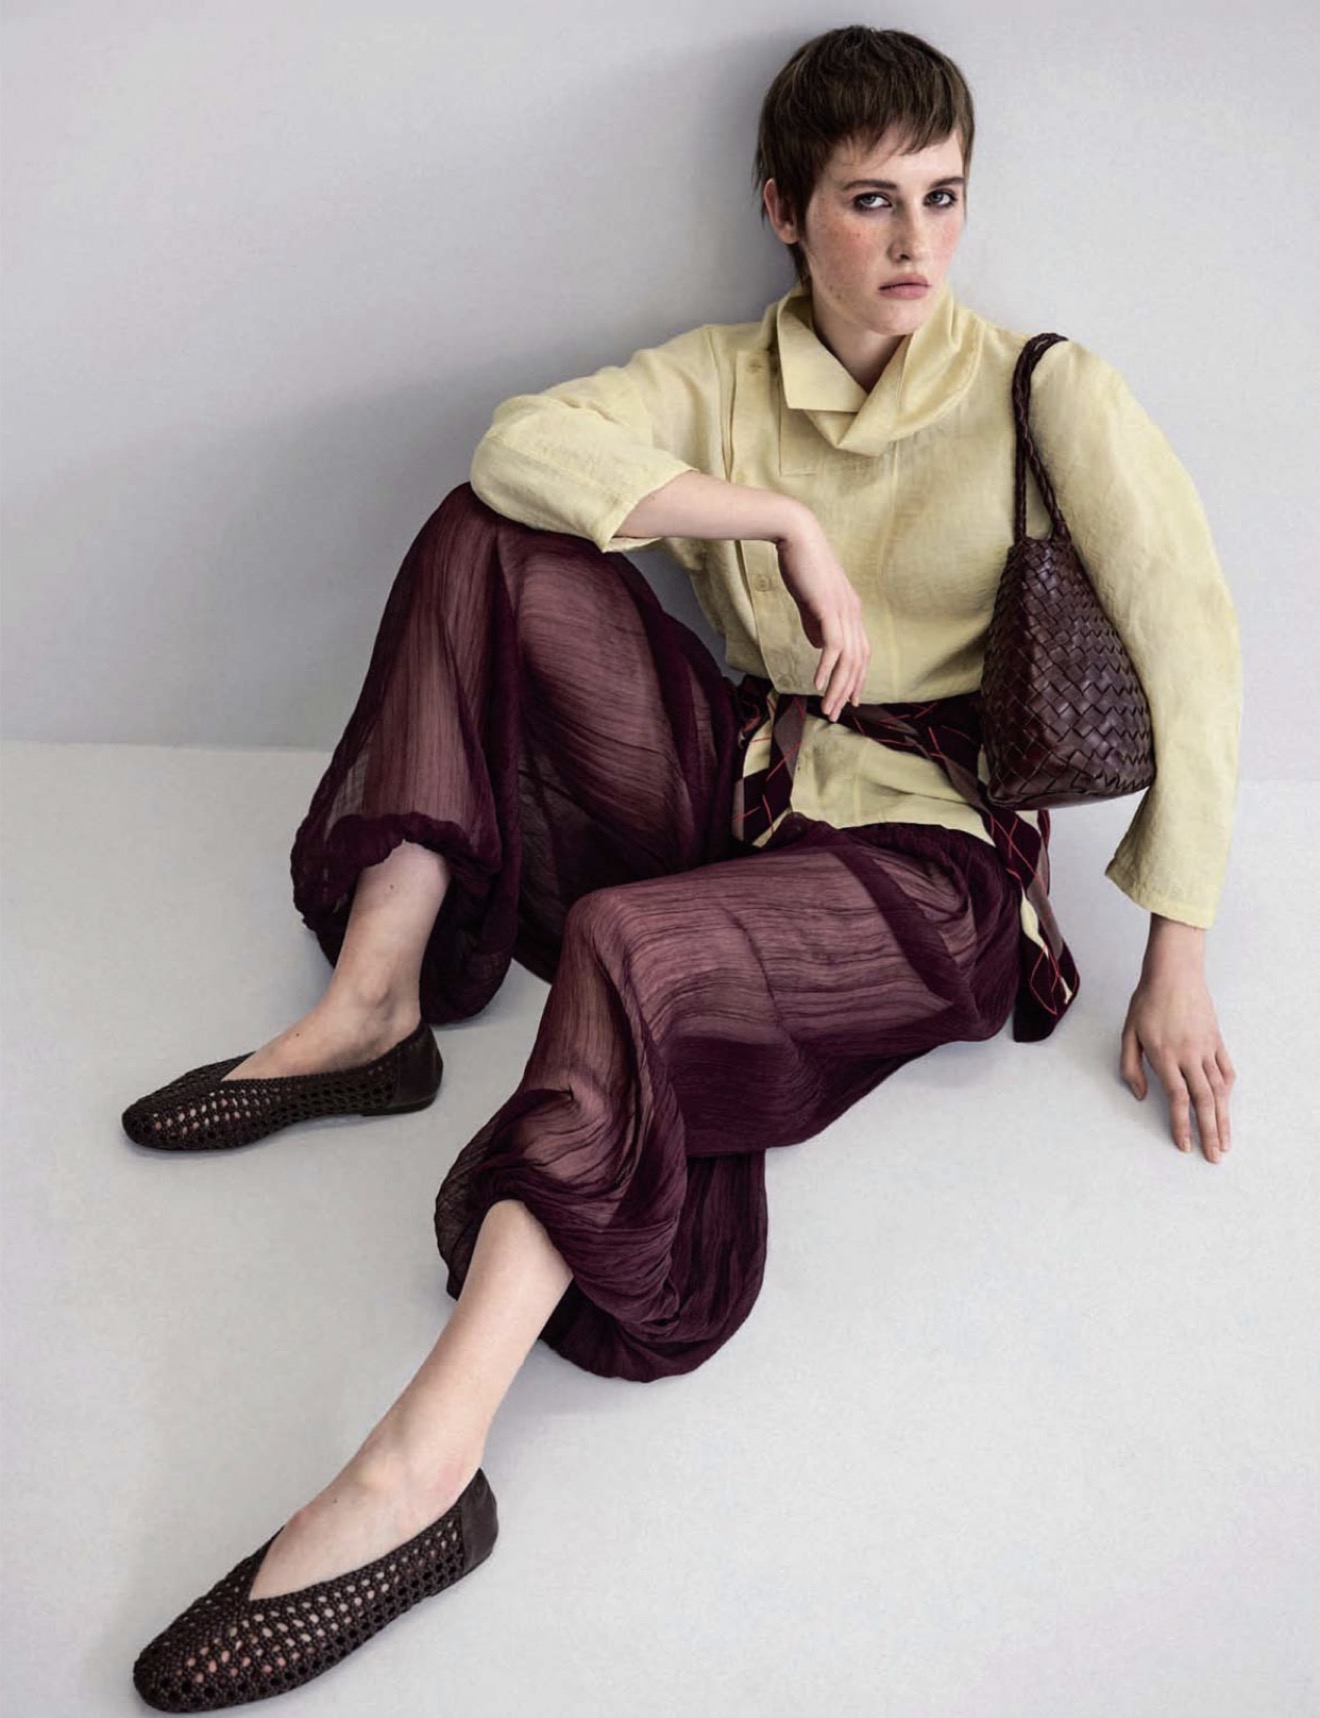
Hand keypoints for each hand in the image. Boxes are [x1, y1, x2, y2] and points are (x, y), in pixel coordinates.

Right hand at [774, 519, 872, 721]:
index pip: (861, 653)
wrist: (796, 536)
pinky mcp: (830, 608)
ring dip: (837, 687)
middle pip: (857, 662)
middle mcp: (853, 613)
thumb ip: (816, 624)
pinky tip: (818, 684)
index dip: (856, 679)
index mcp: (851, 612)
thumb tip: (819, 647)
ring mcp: (844, 611)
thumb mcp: (810, 601)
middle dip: (847, 691)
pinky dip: (827, 668)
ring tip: (827, 707)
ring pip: (847, 659)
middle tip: (836, 713)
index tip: (849, 700)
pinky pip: (833, 646)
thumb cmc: (801, 565)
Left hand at [1120, 968, 1236, 1162]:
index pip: (1177, 1099)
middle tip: (1214, 1156)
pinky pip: (1226, 1069)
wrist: (1174, 972)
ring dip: (1223, 1118)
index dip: (1181, 1125)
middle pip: (1203, 1101)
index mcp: (1165, 1056)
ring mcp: (1207, 1048)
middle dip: (1209, 1132)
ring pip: (1219, 1090)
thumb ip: (1131, 1067)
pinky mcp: (1217, 1040)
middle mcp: (1189, 1056)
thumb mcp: (1129, 1033)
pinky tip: (1227, 1104)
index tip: (1184, 1145)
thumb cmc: (1147, 1001)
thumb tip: (1140, 1095)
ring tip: (1226, 1141)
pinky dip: (1228, 1089)